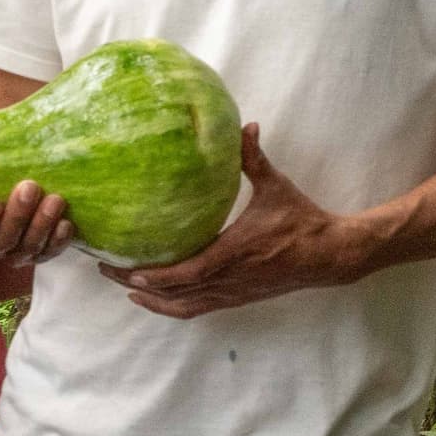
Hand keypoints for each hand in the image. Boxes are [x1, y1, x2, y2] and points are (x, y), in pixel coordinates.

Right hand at [0, 97, 72, 263]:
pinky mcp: (43, 250)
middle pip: (2, 242)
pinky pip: (51, 251)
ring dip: (41, 225)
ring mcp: (19, 251)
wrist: (21, 184)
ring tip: (55, 198)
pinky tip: (67, 222)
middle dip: (17, 217)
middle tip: (29, 187)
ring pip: (28, 248)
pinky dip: (58, 239)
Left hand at [108, 125, 373, 317]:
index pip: (187, 272)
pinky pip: (198, 309)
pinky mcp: (237, 298)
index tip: (125, 269)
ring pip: (183, 306)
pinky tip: (153, 298)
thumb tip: (246, 126)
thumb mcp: (276, 187)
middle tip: (105, 270)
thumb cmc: (302, 220)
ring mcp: (232, 293)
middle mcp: (229, 278)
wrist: (330, 255)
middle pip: (174, 292)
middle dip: (136, 283)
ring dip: (151, 300)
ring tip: (123, 287)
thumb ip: (254, 158)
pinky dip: (172, 307)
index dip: (154, 276)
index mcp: (234, 252)